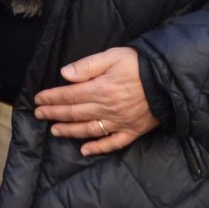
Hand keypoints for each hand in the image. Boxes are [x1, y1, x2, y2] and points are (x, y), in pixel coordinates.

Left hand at [33, 46, 157, 155]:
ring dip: (69, 131)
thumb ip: (87, 66)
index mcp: (100, 89)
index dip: (51, 97)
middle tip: (39, 115)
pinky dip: (98, 148)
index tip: (38, 99)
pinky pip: (113, 143)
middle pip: (74, 113)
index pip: (69, 95)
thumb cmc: (140, 65)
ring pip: (88, 129)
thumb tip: (64, 74)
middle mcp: (106, 109)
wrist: (170, 81)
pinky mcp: (132, 131)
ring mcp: (119, 122)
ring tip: (54, 130)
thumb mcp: (112, 57)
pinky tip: (85, 150)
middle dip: (54, 113)